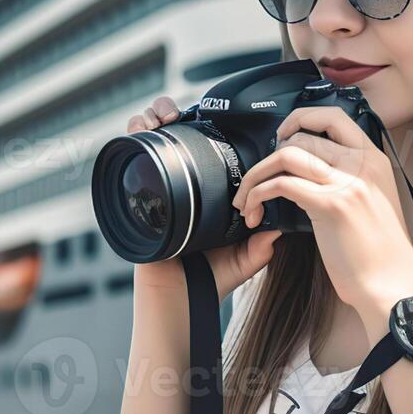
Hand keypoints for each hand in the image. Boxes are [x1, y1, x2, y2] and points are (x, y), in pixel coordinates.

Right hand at [126, 96, 281, 298]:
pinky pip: (132, 156)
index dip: (204, 124)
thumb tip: (280, 227)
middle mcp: (181, 186)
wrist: (179, 301)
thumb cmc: (210, 281)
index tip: (212, 112)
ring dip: (152, 116)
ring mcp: (158, 188)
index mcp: (207, 192)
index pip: (204, 147)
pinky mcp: (137, 195)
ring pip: (151, 138)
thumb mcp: (244, 259)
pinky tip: (143, 127)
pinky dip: (134, 134)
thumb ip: (262, 246)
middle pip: (173, 134)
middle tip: (177, 112)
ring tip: (161, 115)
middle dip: (172, 112)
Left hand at [230, 106, 412, 318]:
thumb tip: (315, 174)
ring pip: (286, 156)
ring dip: (255, 176)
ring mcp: (348, 182)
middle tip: (255, 181)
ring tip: (245, 200)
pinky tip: (253, 212)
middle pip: (301, 137)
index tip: (281, 138)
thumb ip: (352, 182)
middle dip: (266, 157)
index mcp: (374, 160)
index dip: (300, 119)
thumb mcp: (373, 204)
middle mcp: (363, 164)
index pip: (333, 117)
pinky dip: (257, 194)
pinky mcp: (331, 205)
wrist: (394, 287)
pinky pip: (281, 184)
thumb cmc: (381, 255)